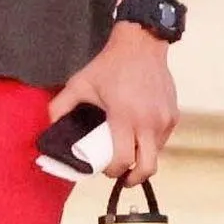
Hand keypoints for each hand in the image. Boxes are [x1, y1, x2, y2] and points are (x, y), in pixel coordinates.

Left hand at [47, 24, 177, 184]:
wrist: (141, 45)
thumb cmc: (109, 65)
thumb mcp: (80, 83)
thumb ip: (61, 106)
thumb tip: (50, 127)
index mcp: (125, 117)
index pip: (123, 159)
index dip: (112, 171)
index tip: (104, 169)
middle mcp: (149, 122)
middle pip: (147, 167)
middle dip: (133, 178)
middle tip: (121, 176)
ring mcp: (164, 120)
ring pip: (157, 154)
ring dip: (142, 158)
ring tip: (127, 152)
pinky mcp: (174, 115)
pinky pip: (163, 140)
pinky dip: (151, 143)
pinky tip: (137, 135)